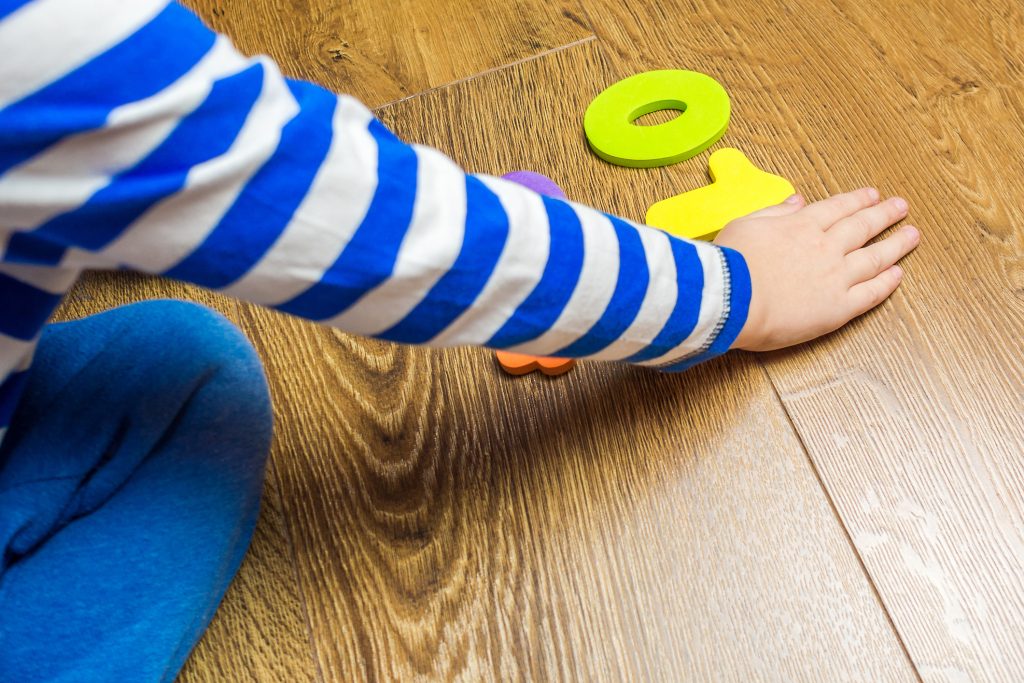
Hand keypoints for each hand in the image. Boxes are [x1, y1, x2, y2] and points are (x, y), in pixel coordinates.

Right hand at [714, 187, 919, 350]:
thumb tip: (797, 200)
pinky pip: (870, 293)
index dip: (857, 200)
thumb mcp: (745, 225)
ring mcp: (835, 278)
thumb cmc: (729, 264)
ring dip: (896, 244)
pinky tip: (898, 274)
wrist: (730, 300)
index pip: (838, 208)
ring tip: (912, 235)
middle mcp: (825, 247)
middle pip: (862, 227)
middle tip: (901, 207)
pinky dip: (887, 283)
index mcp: (801, 226)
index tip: (872, 195)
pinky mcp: (837, 309)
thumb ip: (775, 212)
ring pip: (875, 257)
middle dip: (884, 214)